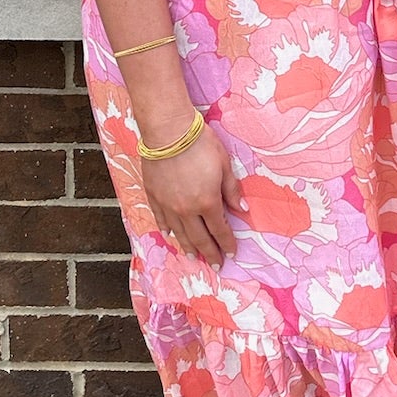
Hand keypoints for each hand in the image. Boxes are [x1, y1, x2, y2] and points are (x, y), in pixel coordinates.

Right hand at [142, 122, 244, 267]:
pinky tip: (170, 235)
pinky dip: (166, 229)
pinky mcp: (153, 196)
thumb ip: (232, 189)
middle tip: (215, 265)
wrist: (168, 131)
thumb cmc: (200, 144)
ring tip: (193, 258)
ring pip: (179, 233)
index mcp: (207, 202)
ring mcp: (168, 204)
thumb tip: (242, 209)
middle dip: (209, 252)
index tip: (232, 253)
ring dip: (188, 247)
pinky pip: (161, 218)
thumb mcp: (224, 164)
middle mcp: (186, 209)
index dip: (227, 243)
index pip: (219, 230)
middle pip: (199, 237)